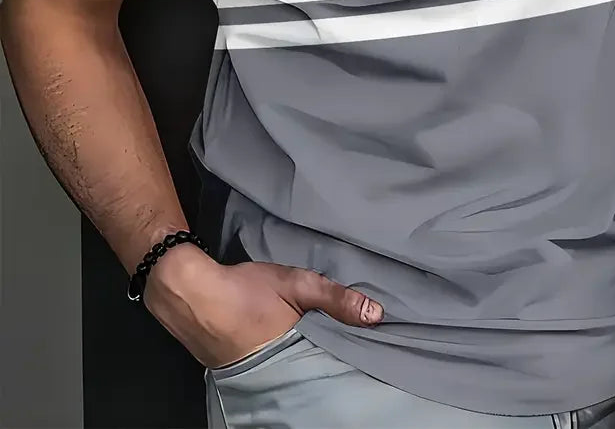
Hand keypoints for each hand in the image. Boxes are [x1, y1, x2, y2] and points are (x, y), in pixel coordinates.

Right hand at [142, 242, 383, 368]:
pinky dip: (290, 354)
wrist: (189, 294)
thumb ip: (336, 298)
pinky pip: (279, 365)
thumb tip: (378, 315)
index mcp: (295, 357)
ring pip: (297, 367)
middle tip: (354, 345)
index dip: (350, 354)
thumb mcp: (296, 285)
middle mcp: (279, 374)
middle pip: (316, 368)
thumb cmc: (245, 289)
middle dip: (332, 357)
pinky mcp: (245, 370)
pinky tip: (297, 340)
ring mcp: (260, 375)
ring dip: (310, 354)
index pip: (333, 365)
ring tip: (331, 340)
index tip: (372, 350)